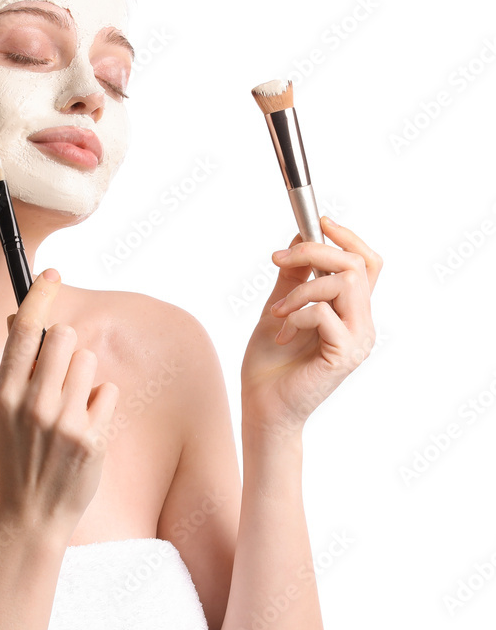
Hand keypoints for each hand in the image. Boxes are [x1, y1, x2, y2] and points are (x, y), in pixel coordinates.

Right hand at [0, 270, 119, 535]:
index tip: (52, 273)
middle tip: (61, 376)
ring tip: (71, 409)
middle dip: (68, 349)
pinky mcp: (91, 438)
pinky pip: (107, 392)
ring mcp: (63, 423)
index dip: (40, 296)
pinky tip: (85, 429)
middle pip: (66, 338)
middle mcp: (31, 405)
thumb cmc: (17, 459)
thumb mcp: (0, 415)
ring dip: (85, 378)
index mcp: (3, 396)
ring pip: (90, 363)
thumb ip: (13, 371)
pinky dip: (100, 405)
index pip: (23, 331)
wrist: (32, 515)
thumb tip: (21, 321)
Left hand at [240, 216, 382, 436]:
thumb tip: (299, 239)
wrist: (262, 407)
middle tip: (279, 259)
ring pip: (345, 283)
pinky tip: (283, 335)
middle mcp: (362, 324)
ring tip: (278, 311)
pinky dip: (297, 316)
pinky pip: (324, 313)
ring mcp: (358, 340)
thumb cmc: (270, 364)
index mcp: (351, 312)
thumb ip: (292, 278)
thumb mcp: (279, 310)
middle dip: (315, 252)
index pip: (367, 263)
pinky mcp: (345, 355)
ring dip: (302, 289)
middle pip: (357, 264)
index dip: (347, 238)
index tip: (316, 223)